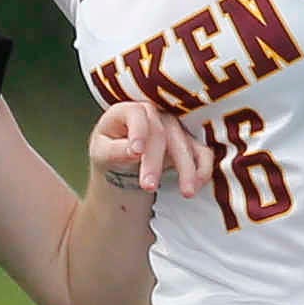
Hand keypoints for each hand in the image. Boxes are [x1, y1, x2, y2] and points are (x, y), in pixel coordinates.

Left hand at [89, 100, 213, 198]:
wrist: (123, 162)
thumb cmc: (110, 152)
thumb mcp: (101, 153)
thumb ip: (114, 151)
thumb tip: (134, 151)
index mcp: (128, 111)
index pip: (137, 114)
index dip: (138, 132)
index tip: (136, 152)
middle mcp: (154, 115)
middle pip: (161, 133)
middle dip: (156, 161)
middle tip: (147, 186)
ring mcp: (174, 128)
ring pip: (185, 143)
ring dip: (187, 169)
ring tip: (186, 193)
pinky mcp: (188, 144)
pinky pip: (202, 153)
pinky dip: (202, 170)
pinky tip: (196, 187)